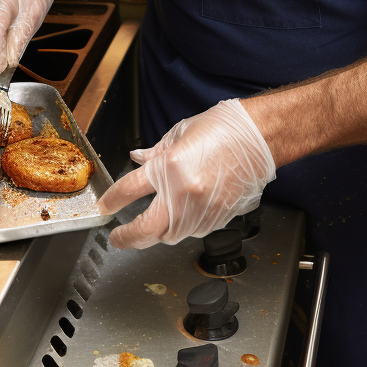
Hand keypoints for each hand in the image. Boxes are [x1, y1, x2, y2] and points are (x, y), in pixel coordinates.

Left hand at [97, 99, 275, 249]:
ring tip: (151, 224)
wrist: (260, 138)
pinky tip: (181, 215)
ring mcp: (202, 210)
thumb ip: (155, 152)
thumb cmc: (224, 130)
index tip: (106, 206)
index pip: (129, 190)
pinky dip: (181, 226)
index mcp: (169, 166)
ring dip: (157, 232)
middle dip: (127, 237)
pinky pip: (192, 231)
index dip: (112, 200)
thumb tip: (137, 159)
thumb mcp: (180, 133)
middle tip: (118, 237)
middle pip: (145, 229)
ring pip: (170, 235)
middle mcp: (183, 193)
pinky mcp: (218, 219)